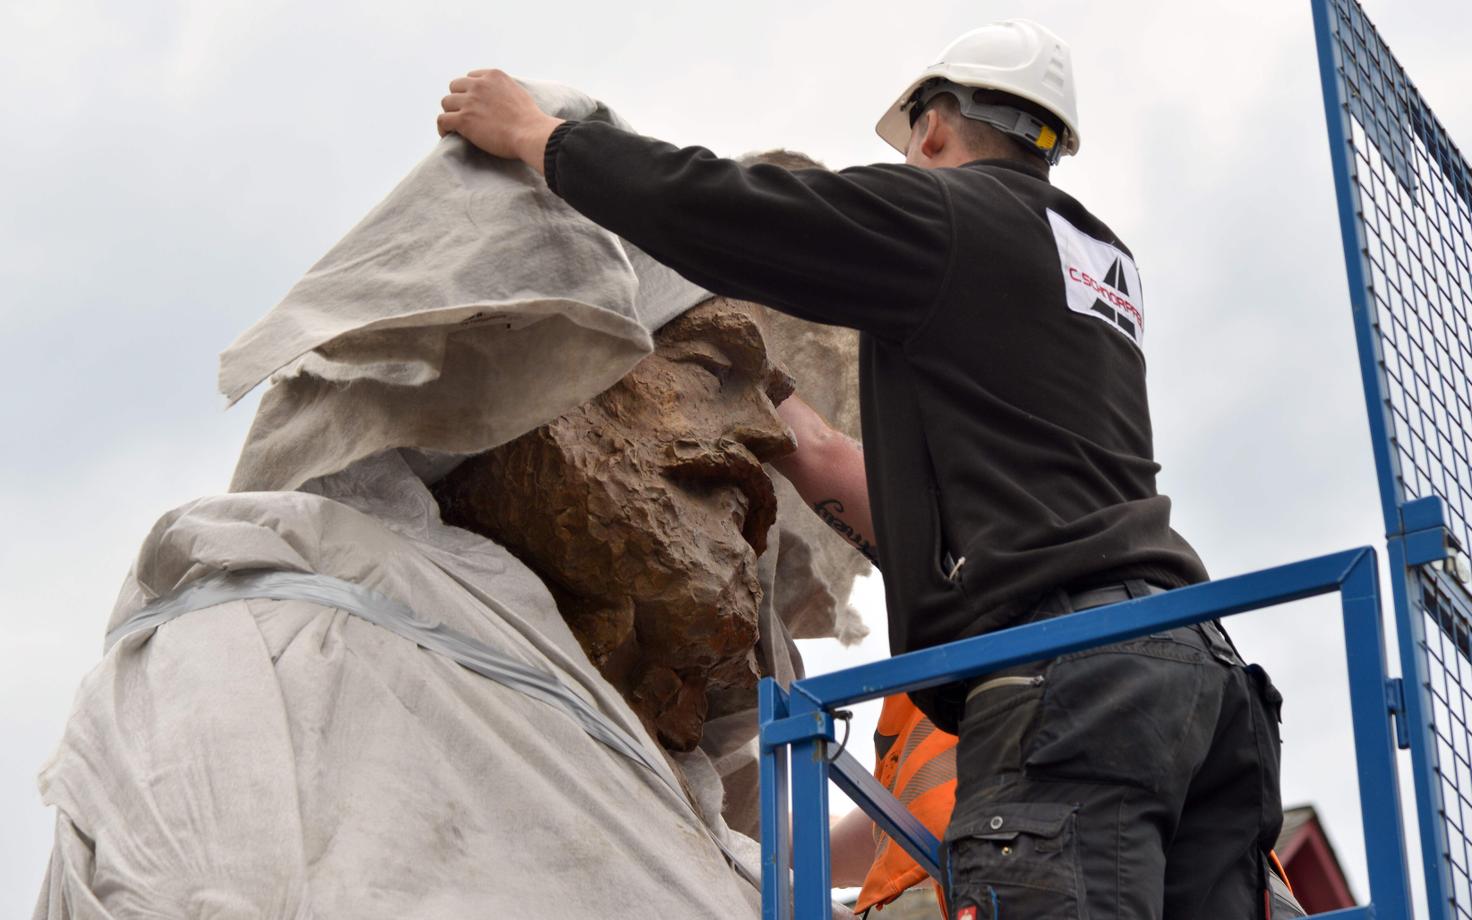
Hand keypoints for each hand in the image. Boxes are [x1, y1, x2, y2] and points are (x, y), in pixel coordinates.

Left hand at [438, 70, 564, 173]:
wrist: (531, 133)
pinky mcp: (464, 120)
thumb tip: (499, 98)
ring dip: (451, 113)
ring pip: (446, 102)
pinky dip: (443, 127)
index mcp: (493, 76)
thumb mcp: (518, 92)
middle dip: (459, 100)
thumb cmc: (530, 120)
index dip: (470, 91)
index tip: (474, 102)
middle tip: (465, 114)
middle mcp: (479, 84)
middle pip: (455, 87)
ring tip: (456, 125)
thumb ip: (503, 90)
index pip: (471, 77)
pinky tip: (448, 134)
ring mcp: (470, 102)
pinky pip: (443, 120)